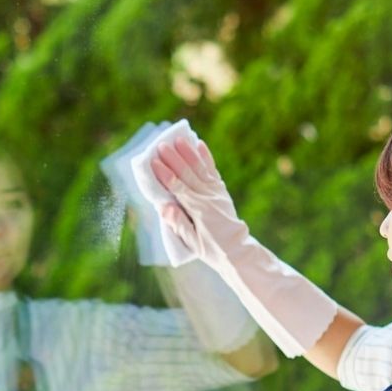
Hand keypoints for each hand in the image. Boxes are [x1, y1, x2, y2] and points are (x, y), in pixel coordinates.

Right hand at [149, 135, 250, 264]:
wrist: (238, 251)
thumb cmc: (212, 250)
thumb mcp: (193, 243)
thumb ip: (179, 224)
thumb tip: (164, 208)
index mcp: (199, 210)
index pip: (179, 188)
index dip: (165, 174)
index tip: (154, 162)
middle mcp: (208, 197)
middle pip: (188, 174)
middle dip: (174, 158)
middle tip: (162, 144)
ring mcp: (216, 192)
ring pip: (200, 169)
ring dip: (189, 153)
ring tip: (179, 138)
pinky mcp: (221, 192)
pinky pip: (213, 171)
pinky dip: (207, 158)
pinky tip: (200, 145)